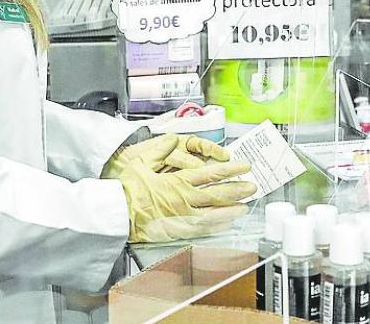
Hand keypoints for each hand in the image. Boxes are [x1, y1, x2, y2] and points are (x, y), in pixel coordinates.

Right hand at [103, 134, 256, 241]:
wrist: (116, 214)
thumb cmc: (127, 190)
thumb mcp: (141, 163)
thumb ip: (159, 150)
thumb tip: (171, 138)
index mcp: (178, 181)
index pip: (210, 174)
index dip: (230, 170)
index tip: (243, 166)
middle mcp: (184, 198)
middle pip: (217, 193)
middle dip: (237, 189)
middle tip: (252, 186)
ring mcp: (183, 216)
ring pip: (214, 212)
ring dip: (232, 209)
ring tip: (245, 206)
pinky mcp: (178, 230)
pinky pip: (203, 228)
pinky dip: (217, 225)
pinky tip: (226, 223)